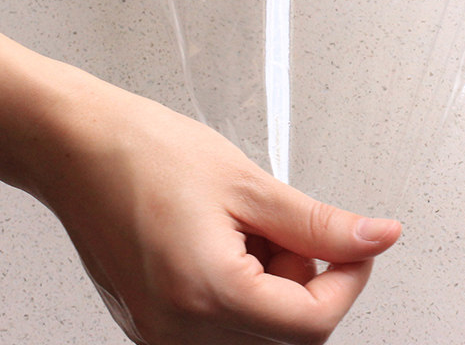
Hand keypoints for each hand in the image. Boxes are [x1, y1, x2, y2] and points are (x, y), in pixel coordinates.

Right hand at [0, 38, 400, 344]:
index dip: (350, 278)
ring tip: (248, 224)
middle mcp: (179, 331)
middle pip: (287, 332)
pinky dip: (244, 284)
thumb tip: (374, 237)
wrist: (80, 147)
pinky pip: (223, 321)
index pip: (314, 324)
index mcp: (207, 296)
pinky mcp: (155, 322)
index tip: (358, 243)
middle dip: (306, 276)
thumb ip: (320, 223)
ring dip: (274, 280)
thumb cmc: (145, 153)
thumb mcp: (249, 183)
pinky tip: (227, 239)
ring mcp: (163, 332)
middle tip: (286, 222)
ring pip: (258, 329)